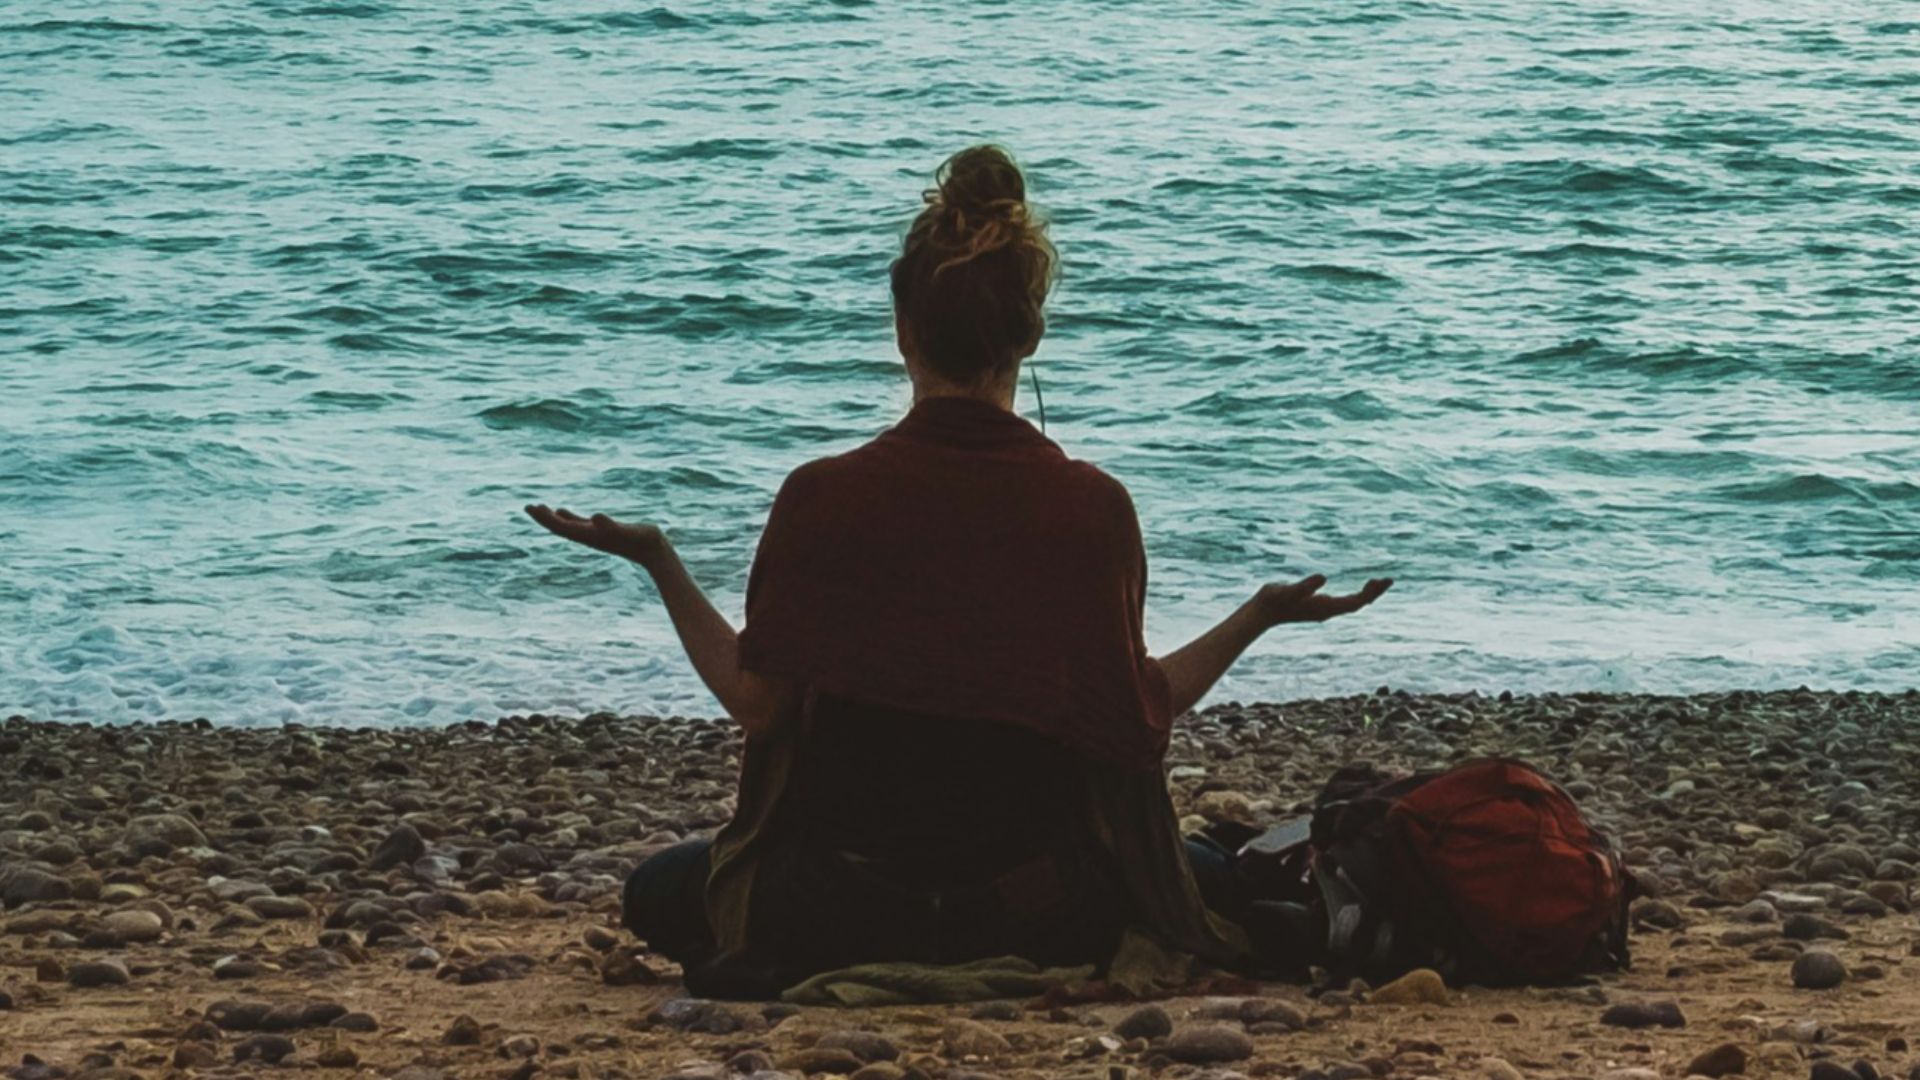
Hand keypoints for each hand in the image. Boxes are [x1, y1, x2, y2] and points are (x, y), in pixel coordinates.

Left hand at [524, 504, 665, 566]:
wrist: (654, 553)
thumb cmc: (643, 541)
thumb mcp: (628, 531)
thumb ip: (611, 525)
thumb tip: (596, 517)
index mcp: (590, 535)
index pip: (561, 527)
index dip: (545, 518)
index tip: (531, 508)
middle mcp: (589, 536)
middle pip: (560, 527)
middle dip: (543, 517)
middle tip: (527, 507)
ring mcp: (594, 535)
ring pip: (567, 526)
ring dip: (552, 518)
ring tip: (539, 509)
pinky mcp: (602, 532)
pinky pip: (579, 524)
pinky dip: (568, 517)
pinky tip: (562, 512)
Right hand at [1256, 574, 1392, 625]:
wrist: (1261, 614)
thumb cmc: (1272, 600)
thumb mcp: (1286, 590)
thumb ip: (1304, 586)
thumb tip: (1323, 577)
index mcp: (1324, 607)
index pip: (1355, 602)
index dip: (1370, 593)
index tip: (1381, 580)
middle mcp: (1327, 611)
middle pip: (1357, 604)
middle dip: (1373, 593)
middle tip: (1389, 580)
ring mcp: (1323, 611)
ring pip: (1352, 605)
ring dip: (1366, 595)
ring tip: (1378, 582)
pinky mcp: (1318, 608)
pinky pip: (1344, 603)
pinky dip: (1356, 596)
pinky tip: (1359, 590)